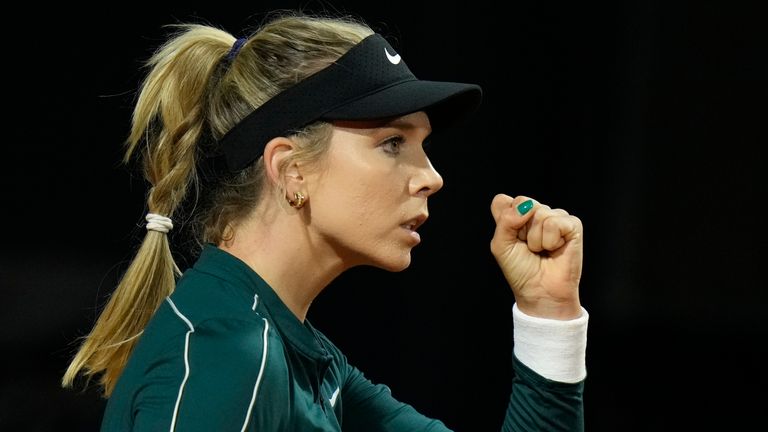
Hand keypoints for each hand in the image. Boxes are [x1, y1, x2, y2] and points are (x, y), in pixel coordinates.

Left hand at [490, 194, 583, 319]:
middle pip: (522, 202)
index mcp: (516, 215)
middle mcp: (535, 213)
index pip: (503, 201)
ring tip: (542, 250)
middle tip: (528, 247)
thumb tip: (527, 206)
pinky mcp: (572, 225)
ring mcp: (555, 217)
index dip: (503, 221)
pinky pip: (555, 222)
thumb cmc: (521, 271)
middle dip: (521, 230)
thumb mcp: (501, 245)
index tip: (511, 240)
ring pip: (539, 213)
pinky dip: (551, 241)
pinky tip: (555, 249)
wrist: (540, 291)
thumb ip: (505, 220)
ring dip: (536, 239)